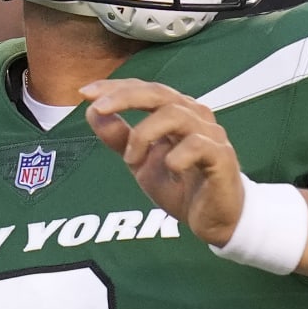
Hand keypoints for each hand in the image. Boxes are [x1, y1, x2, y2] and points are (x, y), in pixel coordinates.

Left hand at [81, 79, 244, 245]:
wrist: (214, 220)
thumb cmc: (182, 186)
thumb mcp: (140, 163)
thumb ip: (119, 138)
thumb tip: (92, 112)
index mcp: (176, 112)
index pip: (144, 90)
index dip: (115, 87)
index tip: (85, 93)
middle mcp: (194, 116)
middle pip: (159, 93)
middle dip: (125, 97)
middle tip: (98, 108)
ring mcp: (210, 135)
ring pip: (176, 114)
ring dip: (145, 134)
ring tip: (132, 159)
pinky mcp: (222, 157)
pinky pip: (198, 145)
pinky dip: (178, 154)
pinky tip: (170, 167)